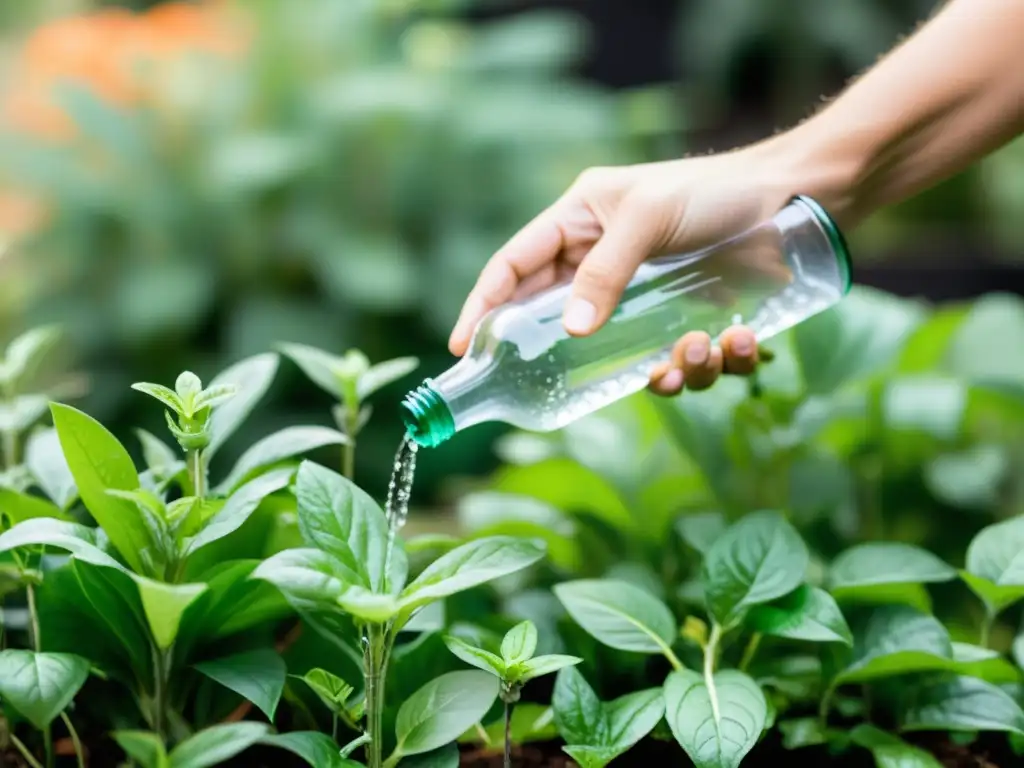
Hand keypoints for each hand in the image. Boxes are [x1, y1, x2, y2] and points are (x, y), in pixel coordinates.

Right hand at [448, 146, 793, 394]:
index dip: (483, 305)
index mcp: (579, 223)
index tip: (462, 348)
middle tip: (573, 386)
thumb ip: (605, 270)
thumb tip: (570, 329)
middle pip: (561, 322)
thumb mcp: (647, 217)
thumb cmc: (714, 191)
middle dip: (573, 356)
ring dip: (665, 367)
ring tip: (697, 349)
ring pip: (625, 356)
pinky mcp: (688, 319)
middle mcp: (604, 263)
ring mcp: (645, 298)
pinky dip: (711, 364)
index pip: (514, 267)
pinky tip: (742, 343)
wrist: (795, 198)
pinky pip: (683, 361)